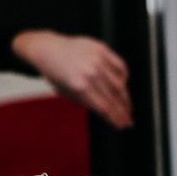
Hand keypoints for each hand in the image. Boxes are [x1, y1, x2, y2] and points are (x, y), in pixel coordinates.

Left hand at [11, 29, 131, 128]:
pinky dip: (124, 77)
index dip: (116, 120)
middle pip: (114, 98)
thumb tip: (111, 116)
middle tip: (129, 120)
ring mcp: (96, 59)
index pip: (105, 109)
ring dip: (126, 98)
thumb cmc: (57, 74)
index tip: (122, 126)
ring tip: (128, 107)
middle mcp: (89, 72)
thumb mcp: (68, 94)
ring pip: (120, 84)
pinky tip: (123, 86)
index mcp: (79, 86)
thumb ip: (89, 104)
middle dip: (123, 112)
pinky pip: (121, 66)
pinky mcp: (101, 48)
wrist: (48, 49)